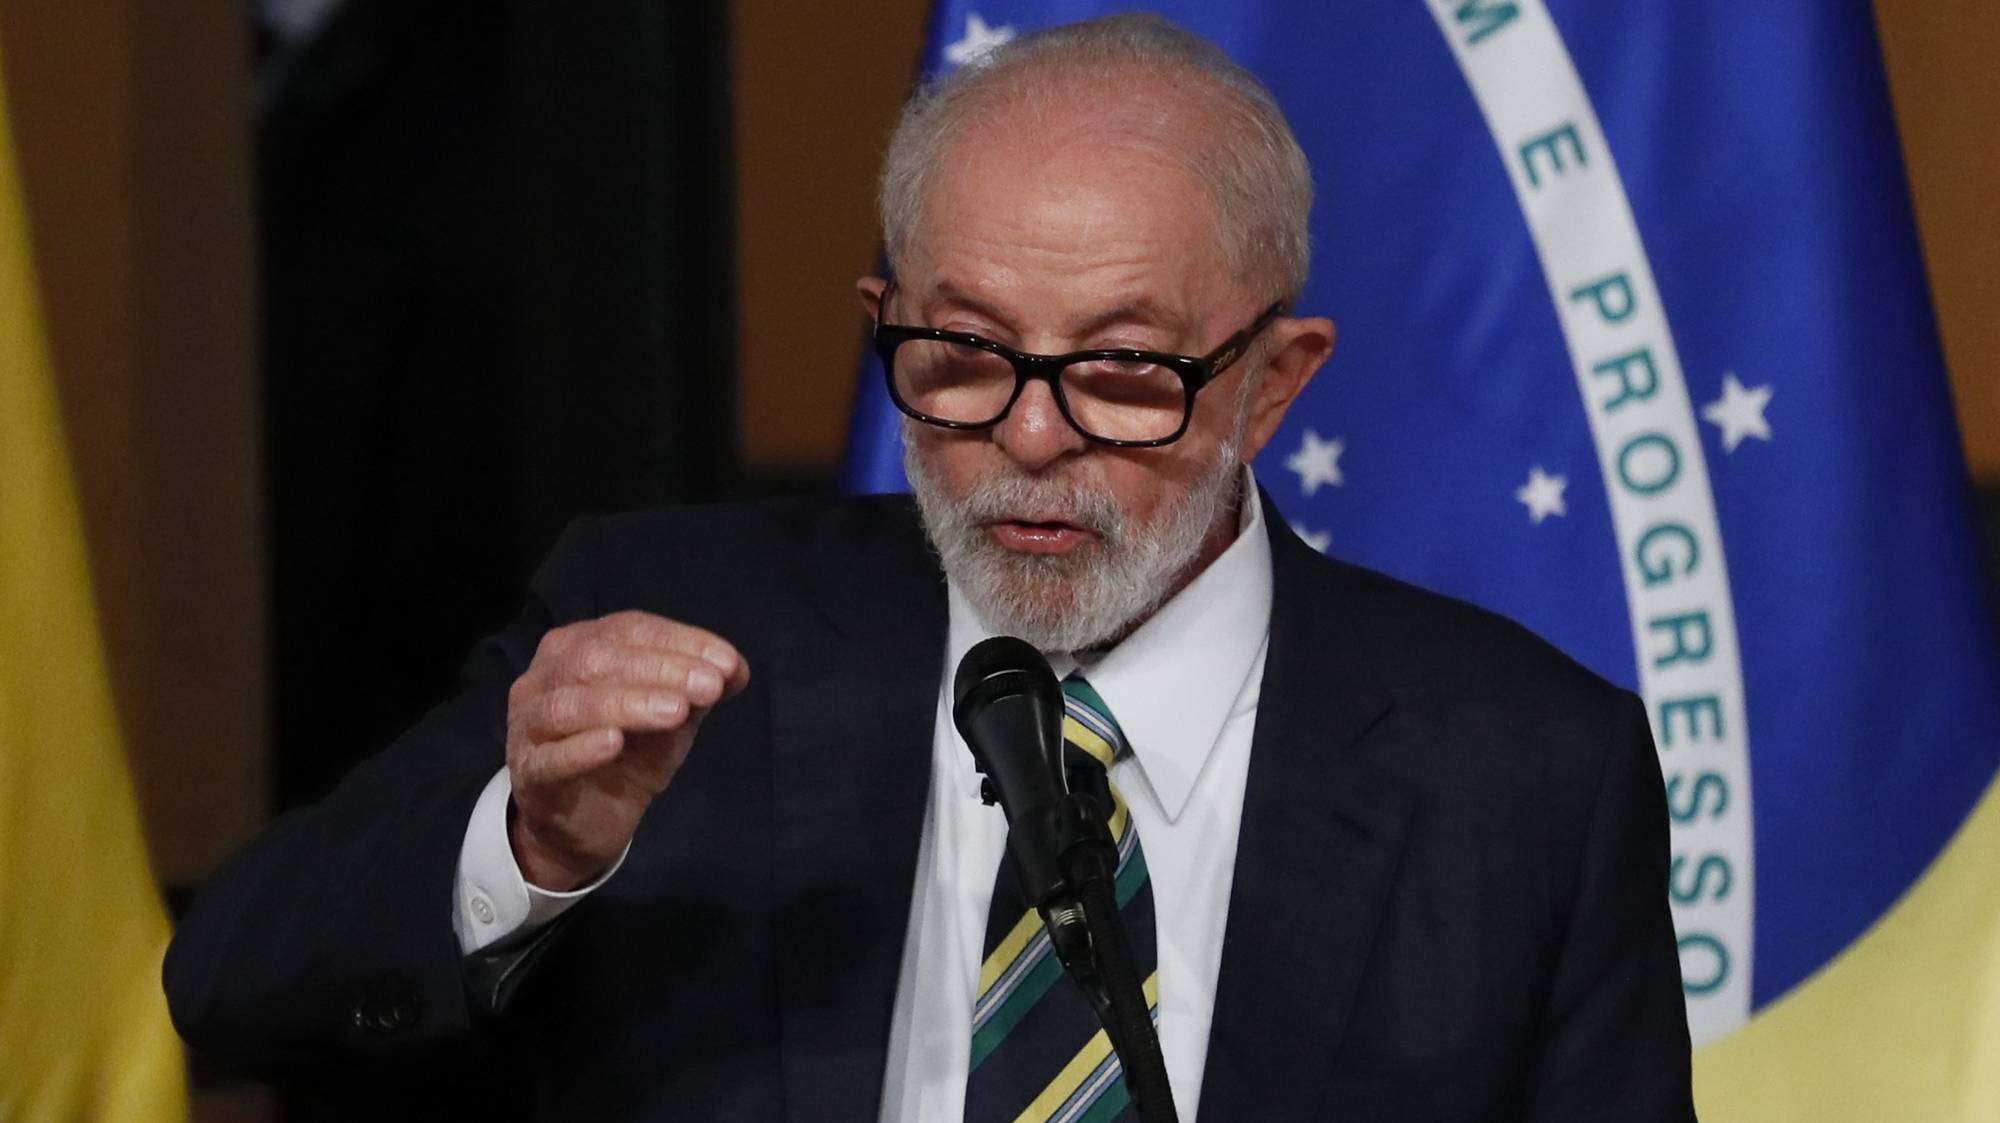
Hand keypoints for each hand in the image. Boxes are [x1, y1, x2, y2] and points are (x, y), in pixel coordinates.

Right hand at [504, 610, 749, 890]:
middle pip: (597, 659)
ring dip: (629, 703)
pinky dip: (581, 748)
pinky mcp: (528, 773)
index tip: (726, 662)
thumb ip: (698, 689)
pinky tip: (613, 743)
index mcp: (580, 647)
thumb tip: (736, 668)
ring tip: (676, 710)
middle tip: (709, 686)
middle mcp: (546, 676)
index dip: (680, 641)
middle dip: (661, 669)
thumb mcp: (671, 716)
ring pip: (572, 704)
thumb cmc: (629, 755)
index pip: (629, 630)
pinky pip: (549, 758)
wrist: (586, 822)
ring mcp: (529, 724)